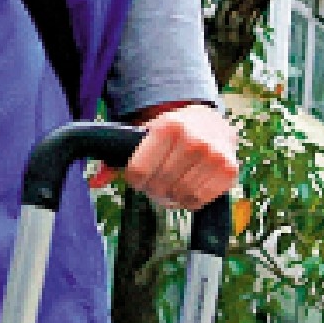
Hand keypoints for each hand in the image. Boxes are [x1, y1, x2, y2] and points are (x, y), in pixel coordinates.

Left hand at [97, 102, 237, 210]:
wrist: (210, 120)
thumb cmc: (171, 131)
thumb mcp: (144, 134)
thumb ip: (116, 158)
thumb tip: (94, 183)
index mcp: (168, 126)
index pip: (138, 171)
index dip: (135, 180)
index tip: (139, 177)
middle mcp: (193, 139)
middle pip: (159, 186)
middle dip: (153, 190)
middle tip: (156, 184)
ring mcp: (214, 155)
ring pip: (180, 196)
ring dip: (171, 198)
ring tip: (171, 186)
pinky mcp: (229, 170)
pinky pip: (199, 201)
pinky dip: (190, 201)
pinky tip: (188, 188)